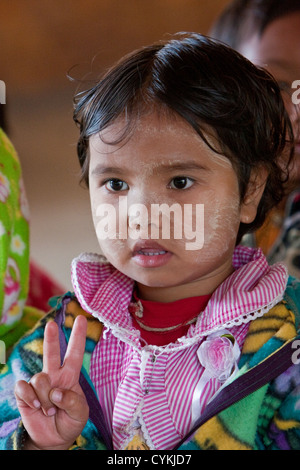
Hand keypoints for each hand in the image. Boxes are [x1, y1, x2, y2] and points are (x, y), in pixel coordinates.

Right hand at [14, 315, 88, 449]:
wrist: (53, 439)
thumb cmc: (70, 422)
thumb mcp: (80, 413)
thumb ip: (73, 401)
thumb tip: (56, 391)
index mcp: (70, 376)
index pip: (75, 353)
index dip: (78, 336)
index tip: (80, 318)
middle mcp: (54, 376)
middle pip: (52, 352)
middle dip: (51, 338)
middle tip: (52, 324)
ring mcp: (38, 383)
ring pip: (40, 378)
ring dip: (45, 398)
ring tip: (49, 410)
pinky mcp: (24, 393)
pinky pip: (24, 387)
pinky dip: (31, 398)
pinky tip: (36, 407)